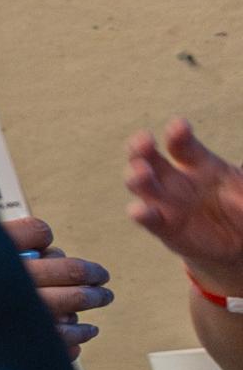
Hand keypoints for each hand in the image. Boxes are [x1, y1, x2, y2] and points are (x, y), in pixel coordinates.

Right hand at [5, 214, 110, 358]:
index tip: (48, 247)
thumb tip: (27, 239)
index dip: (44, 238)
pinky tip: (82, 333)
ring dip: (89, 302)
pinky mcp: (24, 344)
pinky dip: (76, 336)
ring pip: (71, 305)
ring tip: (99, 300)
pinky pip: (62, 340)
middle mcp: (12, 281)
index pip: (36, 233)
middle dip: (89, 274)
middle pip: (67, 270)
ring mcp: (21, 315)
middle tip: (101, 277)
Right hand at [131, 120, 242, 298]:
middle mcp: (177, 180)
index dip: (178, 134)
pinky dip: (141, 214)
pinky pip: (149, 219)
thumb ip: (241, 192)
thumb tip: (234, 198)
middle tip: (143, 140)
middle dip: (142, 148)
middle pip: (151, 158)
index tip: (178, 126)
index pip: (183, 144)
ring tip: (141, 173)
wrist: (237, 242)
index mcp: (199, 164)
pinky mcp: (165, 228)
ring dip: (137, 178)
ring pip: (142, 185)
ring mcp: (167, 203)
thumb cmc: (241, 208)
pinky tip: (138, 210)